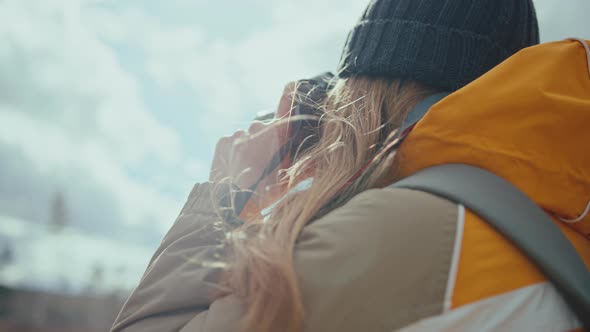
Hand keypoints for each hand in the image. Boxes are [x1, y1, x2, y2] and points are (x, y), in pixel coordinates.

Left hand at [209, 83, 295, 207]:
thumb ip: (305, 165)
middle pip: (265, 129)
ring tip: (247, 170)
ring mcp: (238, 135)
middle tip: (264, 164)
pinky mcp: (223, 142)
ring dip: (249, 149)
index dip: (290, 97)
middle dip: (266, 142)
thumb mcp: (287, 181)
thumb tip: (324, 159)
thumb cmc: (263, 196)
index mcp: (277, 136)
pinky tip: (235, 169)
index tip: (291, 88)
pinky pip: (232, 143)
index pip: (286, 106)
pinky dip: (234, 153)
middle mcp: (257, 130)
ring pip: (247, 137)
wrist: (229, 207)